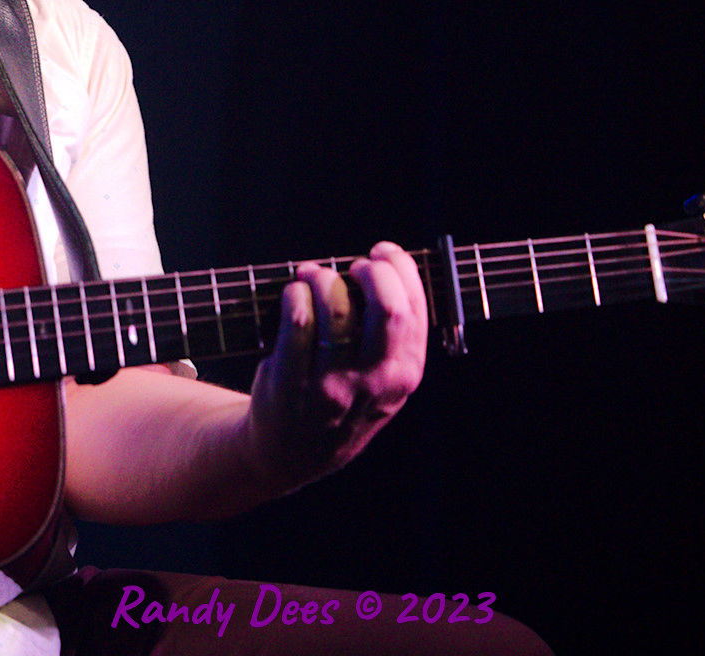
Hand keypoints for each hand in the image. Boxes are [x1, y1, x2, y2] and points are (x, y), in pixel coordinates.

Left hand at [243, 241, 427, 488]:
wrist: (291, 451)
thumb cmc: (342, 398)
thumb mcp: (383, 380)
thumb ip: (392, 336)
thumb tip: (388, 266)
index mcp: (404, 375)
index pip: (414, 310)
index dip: (400, 269)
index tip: (383, 252)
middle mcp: (373, 381)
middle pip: (387, 308)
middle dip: (372, 271)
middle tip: (354, 265)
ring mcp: (331, 382)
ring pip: (336, 308)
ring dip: (323, 278)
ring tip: (313, 274)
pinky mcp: (290, 378)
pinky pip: (296, 320)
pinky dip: (295, 293)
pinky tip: (295, 292)